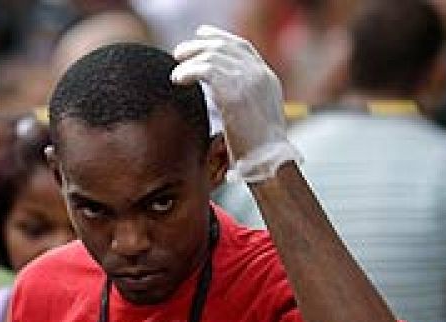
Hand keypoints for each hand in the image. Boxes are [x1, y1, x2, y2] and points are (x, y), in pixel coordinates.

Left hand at [171, 25, 300, 182]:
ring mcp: (250, 81)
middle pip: (227, 46)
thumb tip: (216, 89)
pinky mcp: (236, 93)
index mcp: (267, 79)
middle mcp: (261, 75)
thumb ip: (241, 98)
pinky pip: (207, 70)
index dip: (221, 37)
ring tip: (176, 70)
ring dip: (191, 59)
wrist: (269, 162)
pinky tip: (179, 80)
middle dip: (200, 45)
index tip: (202, 34)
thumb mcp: (254, 117)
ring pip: (214, 55)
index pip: (242, 47)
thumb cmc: (258, 150)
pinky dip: (189, 71)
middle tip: (180, 51)